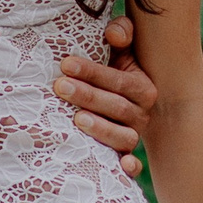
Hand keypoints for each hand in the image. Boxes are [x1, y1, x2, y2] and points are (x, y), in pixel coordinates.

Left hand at [55, 17, 155, 176]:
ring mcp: (134, 136)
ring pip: (123, 136)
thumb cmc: (115, 73)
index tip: (66, 63)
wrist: (126, 106)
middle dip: (87, 95)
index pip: (117, 79)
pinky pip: (132, 166)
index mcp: (142, 87)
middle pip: (116, 106)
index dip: (92, 71)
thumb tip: (113, 33)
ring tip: (76, 119)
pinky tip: (123, 167)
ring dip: (101, 128)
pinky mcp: (125, 156)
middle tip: (60, 86)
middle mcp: (141, 113)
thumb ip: (121, 35)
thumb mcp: (121, 52)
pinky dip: (130, 168)